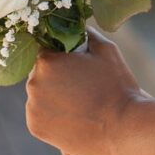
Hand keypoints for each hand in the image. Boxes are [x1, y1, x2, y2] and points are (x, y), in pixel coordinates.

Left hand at [24, 23, 144, 154]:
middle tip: (81, 86)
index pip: (47, 50)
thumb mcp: (107, 50)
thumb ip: (87, 34)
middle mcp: (33, 83)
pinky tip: (73, 117)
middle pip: (41, 73)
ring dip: (53, 96)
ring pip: (39, 95)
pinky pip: (40, 116)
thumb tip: (77, 26)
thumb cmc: (117, 86)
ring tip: (79, 104)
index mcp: (47, 61)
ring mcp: (33, 108)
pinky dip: (52, 116)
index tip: (77, 66)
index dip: (62, 56)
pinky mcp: (36, 128)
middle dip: (57, 76)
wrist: (122, 128)